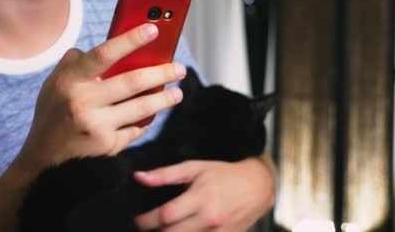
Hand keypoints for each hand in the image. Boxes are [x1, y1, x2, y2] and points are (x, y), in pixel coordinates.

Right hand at [14, 23, 185, 172]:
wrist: (43, 162)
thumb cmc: (54, 115)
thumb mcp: (54, 85)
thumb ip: (76, 63)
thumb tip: (108, 44)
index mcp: (70, 81)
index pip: (105, 53)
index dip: (131, 39)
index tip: (153, 29)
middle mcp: (83, 102)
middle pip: (133, 81)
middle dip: (162, 73)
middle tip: (179, 68)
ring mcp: (97, 126)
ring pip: (142, 107)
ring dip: (165, 99)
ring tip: (177, 93)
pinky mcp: (108, 146)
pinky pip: (136, 129)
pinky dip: (146, 121)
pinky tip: (152, 116)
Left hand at [133, 158, 275, 231]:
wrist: (257, 186)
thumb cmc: (223, 174)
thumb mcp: (194, 168)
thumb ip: (165, 174)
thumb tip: (138, 177)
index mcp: (201, 197)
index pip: (165, 216)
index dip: (145, 221)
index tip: (137, 220)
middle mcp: (209, 218)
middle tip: (146, 227)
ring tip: (162, 229)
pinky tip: (181, 231)